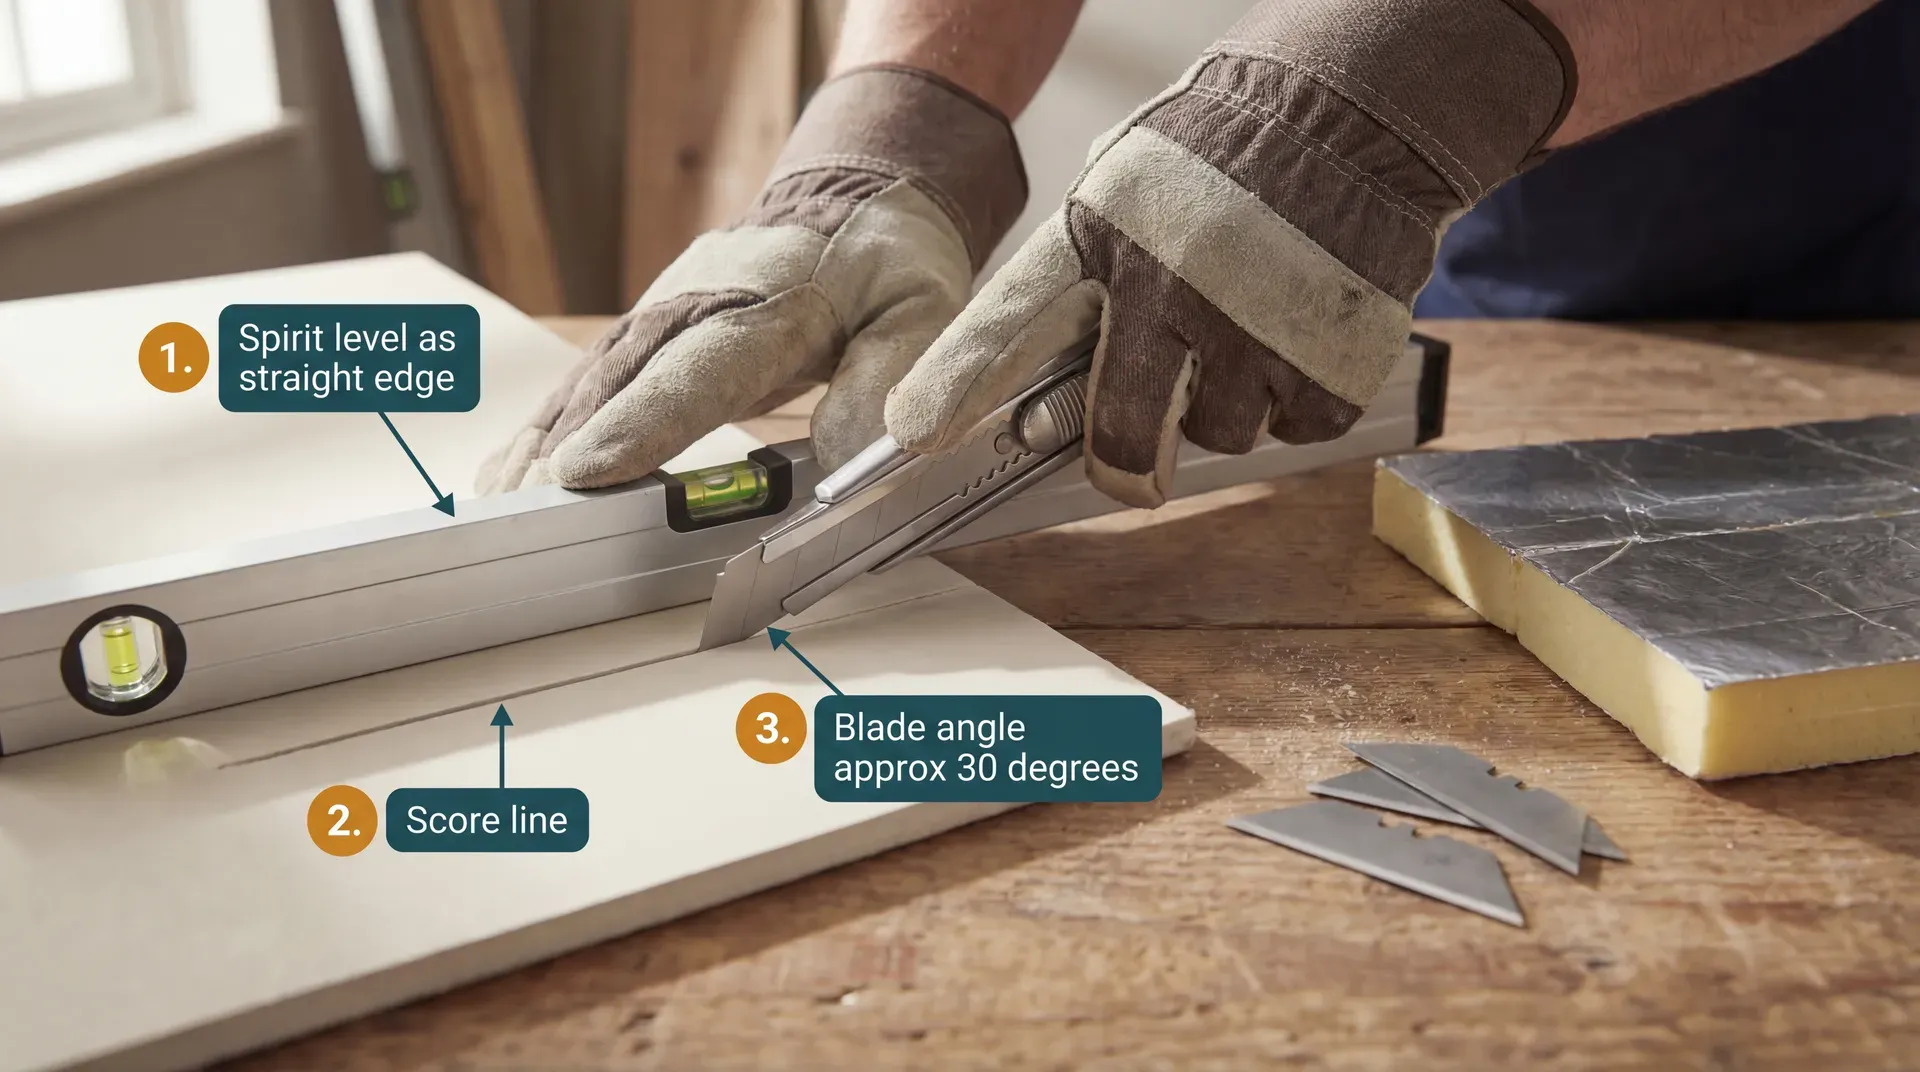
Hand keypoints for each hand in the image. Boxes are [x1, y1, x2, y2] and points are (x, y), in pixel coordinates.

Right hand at [476, 66, 1025, 493]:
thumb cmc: (886, 261)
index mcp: (766, 303)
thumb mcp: (918, 311)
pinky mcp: (647, 332)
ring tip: (499, 512)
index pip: (694, 370)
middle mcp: (696, 305)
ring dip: (541, 447)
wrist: (854, 195)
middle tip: (521, 517)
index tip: (585, 468)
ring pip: (588, 384)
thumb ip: (885, 380)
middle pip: (619, 383)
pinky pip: (585, 385)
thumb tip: (844, 463)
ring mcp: (661, 315)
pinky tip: (508, 477)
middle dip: (566, 451)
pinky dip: (544, 432)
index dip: (639, 422)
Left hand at [886, 0, 1573, 507]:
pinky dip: (1293, 400)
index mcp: (1100, 236)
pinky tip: (1294, 335)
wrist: (1354, 114)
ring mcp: (1249, 330)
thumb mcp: (1124, 194)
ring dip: (1224, 408)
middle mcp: (1167, 287)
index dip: (955, 385)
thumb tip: (1042, 392)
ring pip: (1216, 435)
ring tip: (1244, 332)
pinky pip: (1291, 429)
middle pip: (1121, 431)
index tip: (911, 433)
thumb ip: (1083, 283)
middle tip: (1130, 465)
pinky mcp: (1325, 362)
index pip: (1007, 324)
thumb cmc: (1225, 158)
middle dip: (1122, 462)